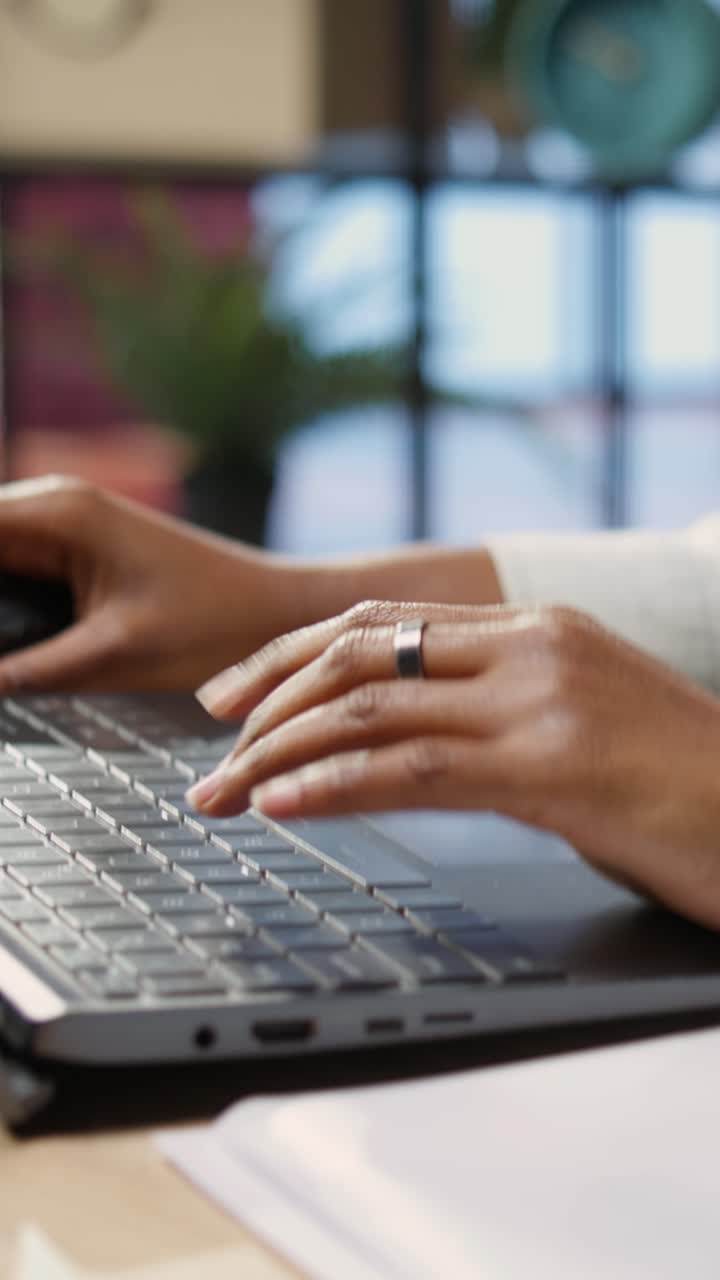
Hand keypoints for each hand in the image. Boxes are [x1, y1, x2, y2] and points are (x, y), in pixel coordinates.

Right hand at [0, 475, 286, 691]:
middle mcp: (54, 507)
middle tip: (0, 660)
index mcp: (58, 512)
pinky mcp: (78, 556)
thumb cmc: (217, 624)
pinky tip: (10, 647)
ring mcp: (65, 528)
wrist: (281, 613)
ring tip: (9, 659)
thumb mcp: (114, 653)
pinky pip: (11, 570)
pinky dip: (1, 604)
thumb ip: (27, 669)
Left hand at [189, 600, 719, 929]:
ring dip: (280, 751)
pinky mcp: (555, 766)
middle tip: (209, 745)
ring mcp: (542, 699)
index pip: (382, 620)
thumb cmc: (687, 781)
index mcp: (536, 626)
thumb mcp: (585, 720)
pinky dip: (334, 784)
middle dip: (266, 699)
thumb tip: (412, 740)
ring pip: (372, 705)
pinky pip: (414, 767)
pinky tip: (284, 804)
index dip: (291, 653)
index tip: (233, 694)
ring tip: (222, 790)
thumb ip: (502, 711)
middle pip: (359, 649)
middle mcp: (531, 645)